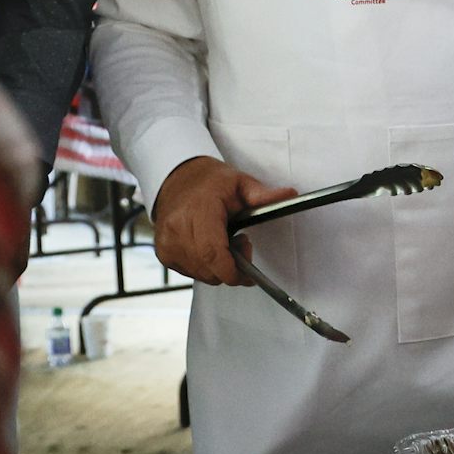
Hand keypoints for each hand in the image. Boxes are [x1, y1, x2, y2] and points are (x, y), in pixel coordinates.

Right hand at [151, 155, 295, 285]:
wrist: (177, 179)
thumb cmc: (210, 182)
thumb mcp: (241, 183)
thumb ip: (264, 195)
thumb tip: (290, 194)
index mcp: (198, 211)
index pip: (212, 252)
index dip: (232, 270)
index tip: (249, 275)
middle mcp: (177, 228)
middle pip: (208, 268)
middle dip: (232, 268)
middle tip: (242, 243)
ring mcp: (167, 243)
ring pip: (201, 274)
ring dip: (219, 267)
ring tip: (225, 240)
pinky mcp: (163, 253)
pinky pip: (191, 272)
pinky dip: (205, 266)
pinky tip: (210, 245)